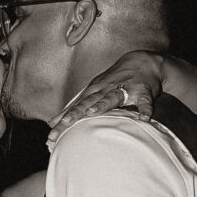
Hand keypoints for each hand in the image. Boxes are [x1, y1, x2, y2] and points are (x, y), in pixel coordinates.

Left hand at [47, 48, 164, 142]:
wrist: (143, 61)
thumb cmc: (115, 80)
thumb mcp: (94, 91)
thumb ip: (75, 107)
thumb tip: (53, 122)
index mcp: (94, 91)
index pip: (75, 107)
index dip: (62, 120)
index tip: (51, 135)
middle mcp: (106, 88)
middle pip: (87, 102)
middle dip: (75, 113)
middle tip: (63, 124)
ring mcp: (124, 89)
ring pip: (111, 97)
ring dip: (102, 104)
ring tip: (91, 113)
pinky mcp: (143, 91)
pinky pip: (144, 102)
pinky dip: (144, 109)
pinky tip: (143, 118)